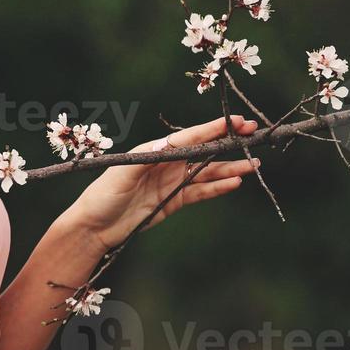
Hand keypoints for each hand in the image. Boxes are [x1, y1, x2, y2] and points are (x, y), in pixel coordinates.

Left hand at [67, 114, 261, 251]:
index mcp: (154, 151)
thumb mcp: (120, 175)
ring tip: (254, 164)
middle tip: (255, 135)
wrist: (94, 228)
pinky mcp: (174, 201)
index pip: (190, 137)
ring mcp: (171, 182)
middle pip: (203, 151)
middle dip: (228, 143)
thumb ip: (144, 160)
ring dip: (230, 168)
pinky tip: (235, 182)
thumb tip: (167, 145)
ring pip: (207, 172)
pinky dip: (218, 187)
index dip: (214, 129)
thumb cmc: (102, 197)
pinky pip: (201, 192)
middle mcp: (166, 163)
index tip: (237, 122)